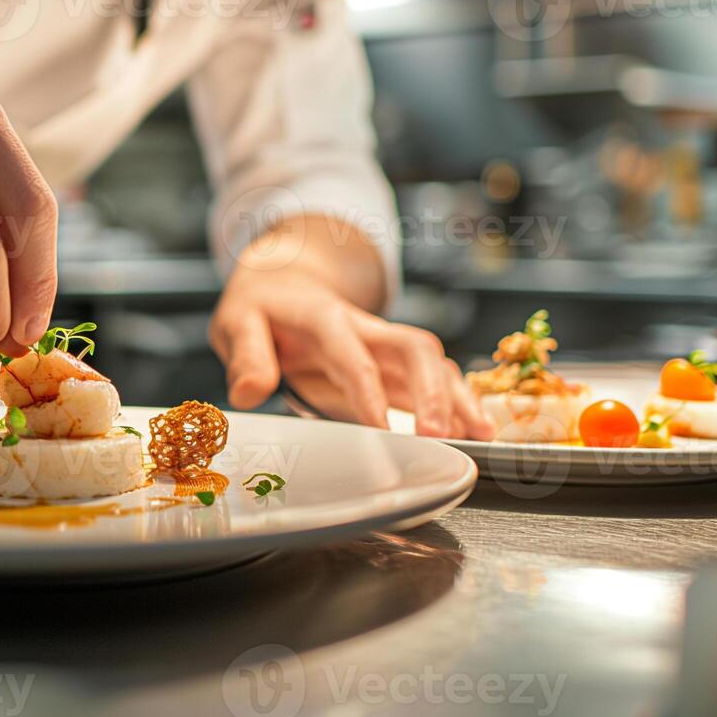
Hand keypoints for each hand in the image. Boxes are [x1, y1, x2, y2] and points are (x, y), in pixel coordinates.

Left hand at [210, 262, 493, 439]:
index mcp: (324, 319)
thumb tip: (249, 393)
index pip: (352, 356)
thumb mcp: (237, 323)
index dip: (368, 393)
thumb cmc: (260, 308)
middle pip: (413, 349)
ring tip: (479, 434)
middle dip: (432, 391)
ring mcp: (384, 346)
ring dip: (458, 396)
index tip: (380, 430)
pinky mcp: (393, 364)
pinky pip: (434, 378)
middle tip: (438, 435)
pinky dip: (459, 401)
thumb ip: (245, 356)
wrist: (282, 281)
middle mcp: (364, 329)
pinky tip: (476, 428)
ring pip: (433, 363)